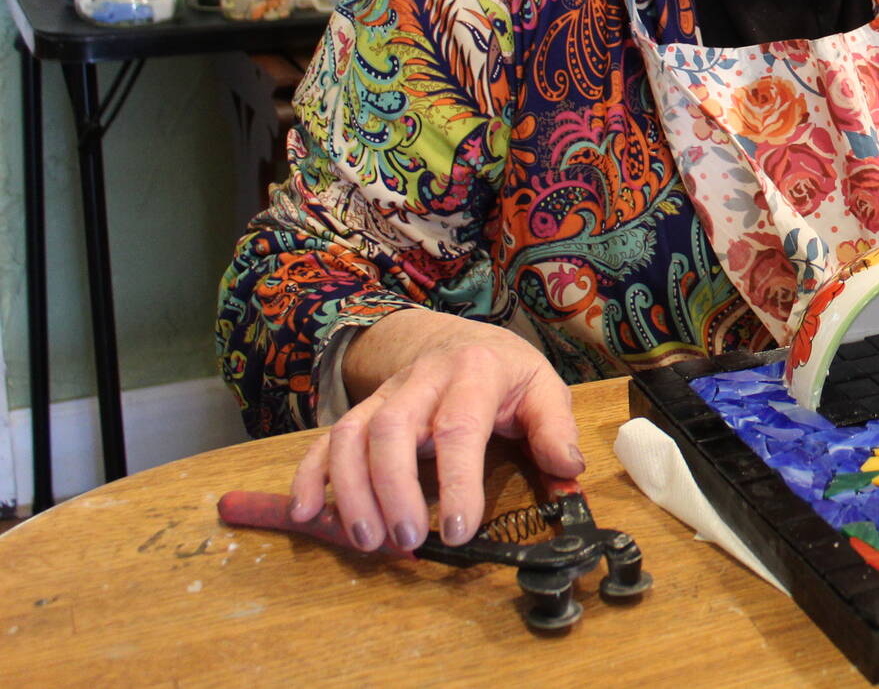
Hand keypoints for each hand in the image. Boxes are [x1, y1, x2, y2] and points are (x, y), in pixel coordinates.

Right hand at [287, 309, 583, 552]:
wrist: (459, 339)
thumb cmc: (506, 373)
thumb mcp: (543, 388)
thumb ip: (555, 429)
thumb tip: (569, 470)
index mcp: (475, 374)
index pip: (458, 428)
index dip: (456, 482)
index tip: (458, 530)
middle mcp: (422, 380)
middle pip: (391, 429)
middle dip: (393, 489)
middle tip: (406, 540)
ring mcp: (384, 395)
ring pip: (351, 434)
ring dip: (351, 491)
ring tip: (367, 541)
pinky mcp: (360, 411)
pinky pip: (325, 439)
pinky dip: (310, 475)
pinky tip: (307, 514)